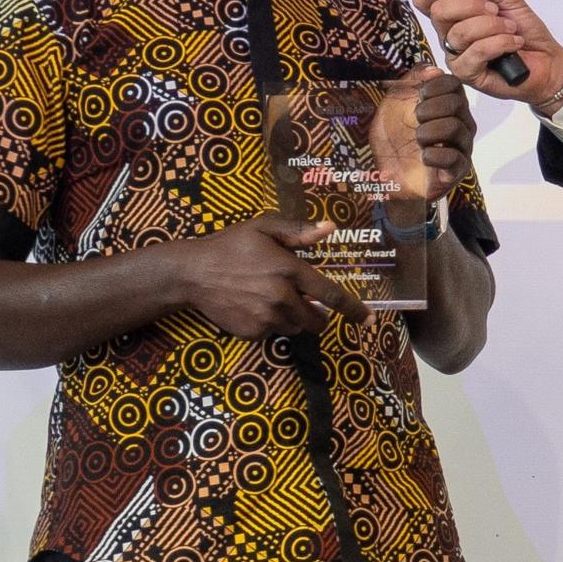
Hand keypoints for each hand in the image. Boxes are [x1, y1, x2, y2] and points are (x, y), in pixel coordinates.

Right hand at [168, 212, 355, 338]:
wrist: (193, 274)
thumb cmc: (229, 245)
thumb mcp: (263, 228)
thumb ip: (298, 231)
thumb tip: (330, 228)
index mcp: (289, 270)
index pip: (331, 296)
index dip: (354, 310)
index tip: (369, 320)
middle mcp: (282, 298)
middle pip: (317, 320)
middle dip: (319, 316)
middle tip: (308, 304)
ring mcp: (267, 318)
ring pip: (296, 328)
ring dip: (295, 319)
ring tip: (274, 300)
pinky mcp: (253, 333)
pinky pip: (273, 334)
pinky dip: (272, 324)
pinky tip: (255, 307)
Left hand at [405, 65, 471, 196]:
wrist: (385, 174)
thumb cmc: (393, 137)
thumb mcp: (395, 101)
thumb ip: (412, 80)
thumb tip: (434, 69)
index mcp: (448, 106)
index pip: (454, 84)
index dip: (434, 86)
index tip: (418, 95)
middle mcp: (460, 124)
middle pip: (457, 104)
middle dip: (431, 107)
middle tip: (415, 118)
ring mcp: (461, 148)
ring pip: (456, 128)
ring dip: (430, 131)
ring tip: (417, 139)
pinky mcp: (455, 171)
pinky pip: (454, 158)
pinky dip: (435, 154)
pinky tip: (423, 156)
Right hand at [413, 0, 562, 113]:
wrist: (546, 59)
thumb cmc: (524, 30)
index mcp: (454, 14)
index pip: (426, 0)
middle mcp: (449, 35)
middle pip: (439, 12)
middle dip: (471, 5)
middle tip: (495, 10)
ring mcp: (456, 56)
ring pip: (460, 32)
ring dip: (493, 26)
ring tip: (510, 29)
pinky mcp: (467, 74)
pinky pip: (476, 51)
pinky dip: (500, 43)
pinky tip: (513, 44)